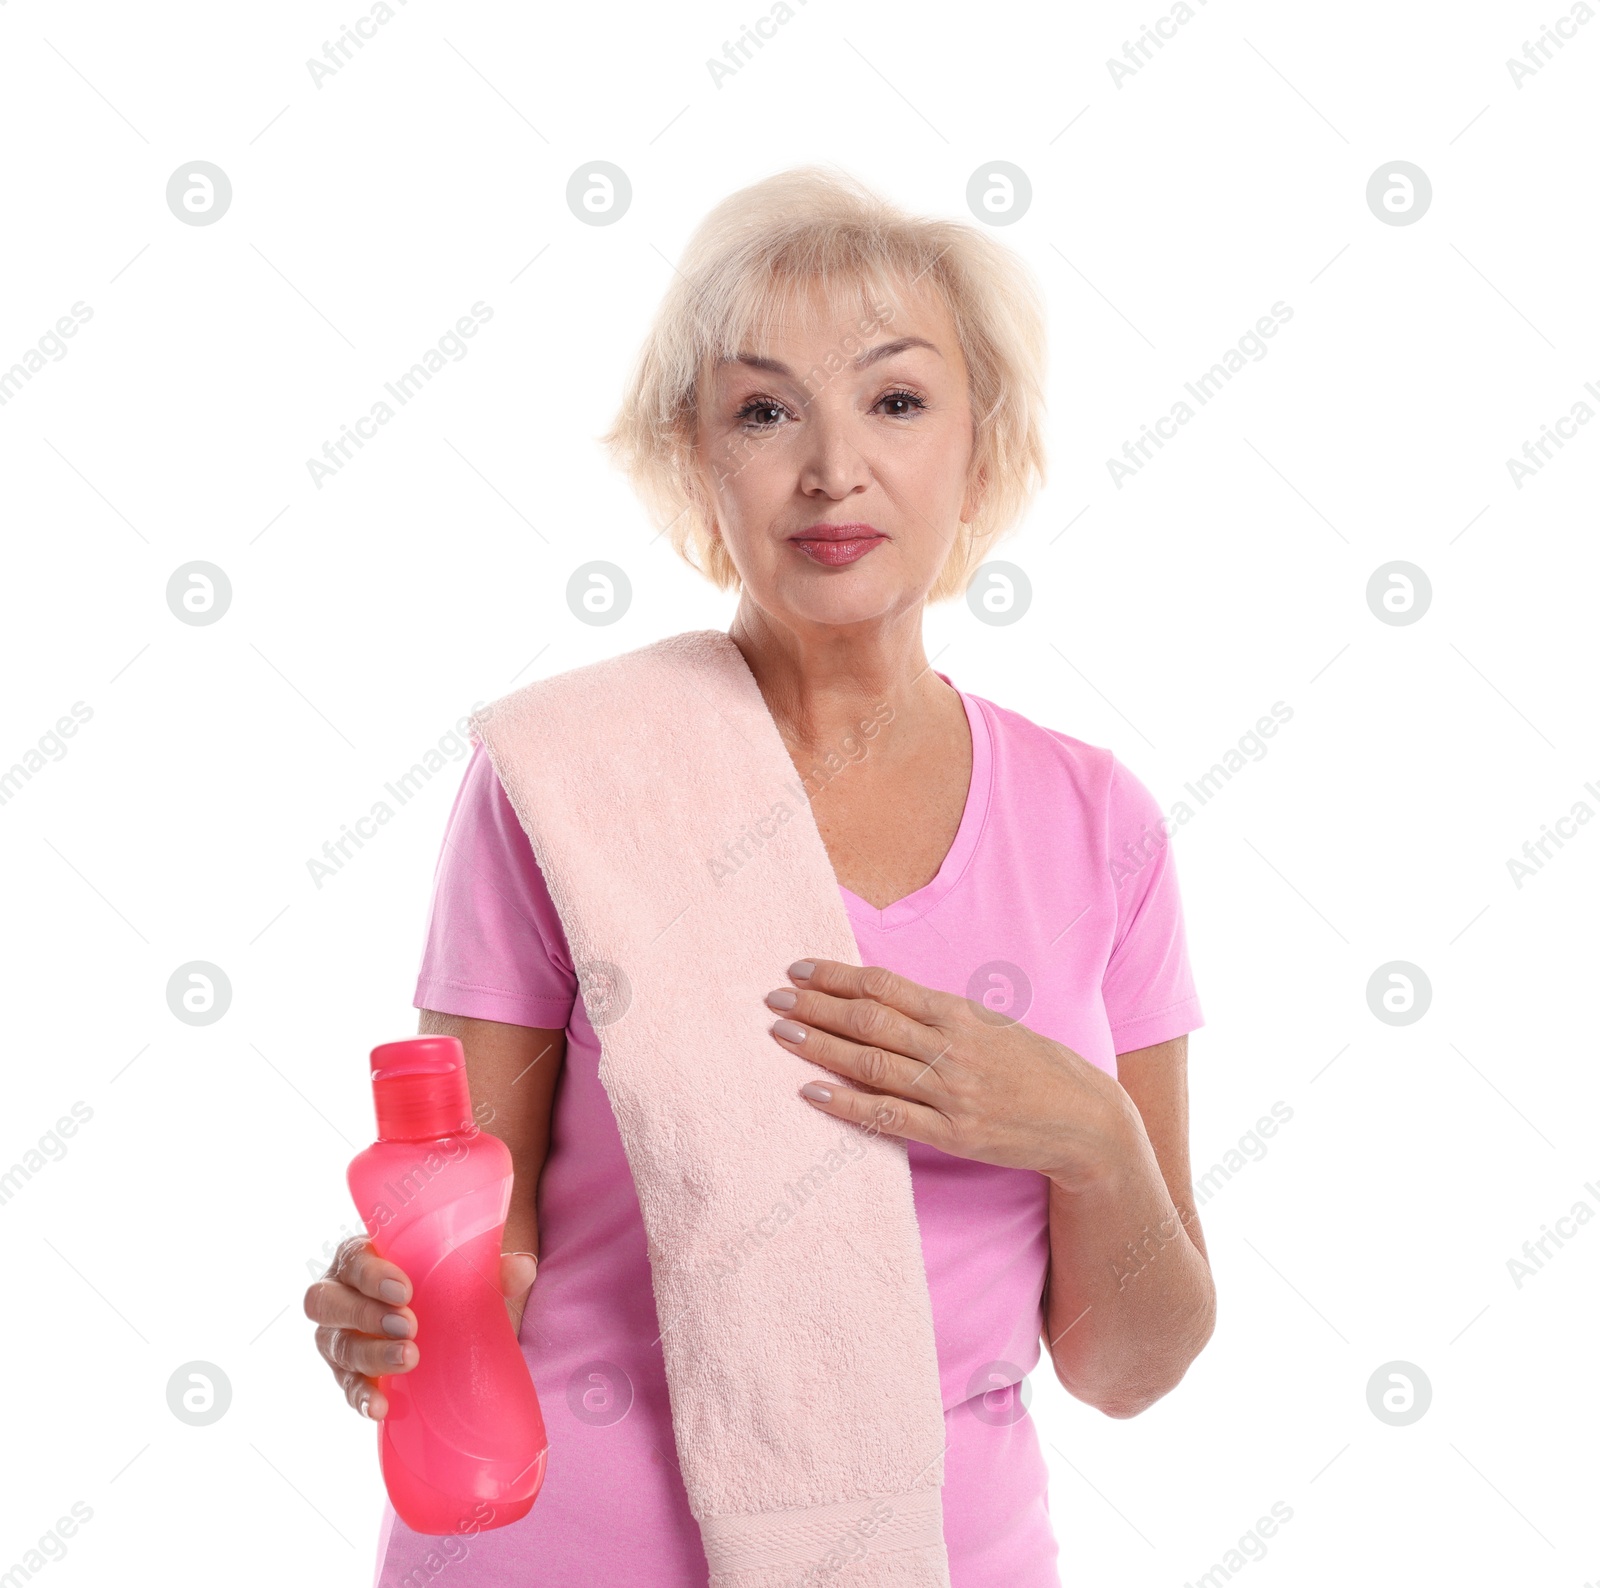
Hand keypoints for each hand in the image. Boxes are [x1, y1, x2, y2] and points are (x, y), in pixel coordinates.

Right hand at [304, 1238, 538, 1419]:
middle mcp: (339, 1294)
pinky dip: (360, 1397)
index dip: (370, 1274)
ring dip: (370, 1354)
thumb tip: (524, 1268)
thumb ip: (491, 1268)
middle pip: (327, 1302)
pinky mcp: (347, 1373)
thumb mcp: (462, 1273)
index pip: (352, 1258)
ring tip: (409, 1358)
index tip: (404, 1289)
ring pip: (336, 1345)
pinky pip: (344, 1387)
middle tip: (409, 1326)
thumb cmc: (440, 1283)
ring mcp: (337, 1336)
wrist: (438, 1321)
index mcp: (361, 1258)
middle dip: (366, 1314)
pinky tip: (380, 1407)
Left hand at [764, 959, 1136, 1191]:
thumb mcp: (991, 1025)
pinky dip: (847, 1103)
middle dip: (817, 1006)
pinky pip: (889, 1117)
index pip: (885, 986)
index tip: (799, 968)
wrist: (1085, 1121)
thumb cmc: (1033, 1067)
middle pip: (869, 1021)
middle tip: (774, 997)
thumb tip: (880, 997)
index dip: (837, 975)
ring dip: (820, 1047)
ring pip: (872, 1064)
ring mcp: (952, 1093)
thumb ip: (939, 1014)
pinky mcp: (953, 1135)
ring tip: (782, 1033)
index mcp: (960, 1014)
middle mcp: (953, 1048)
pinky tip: (812, 1092)